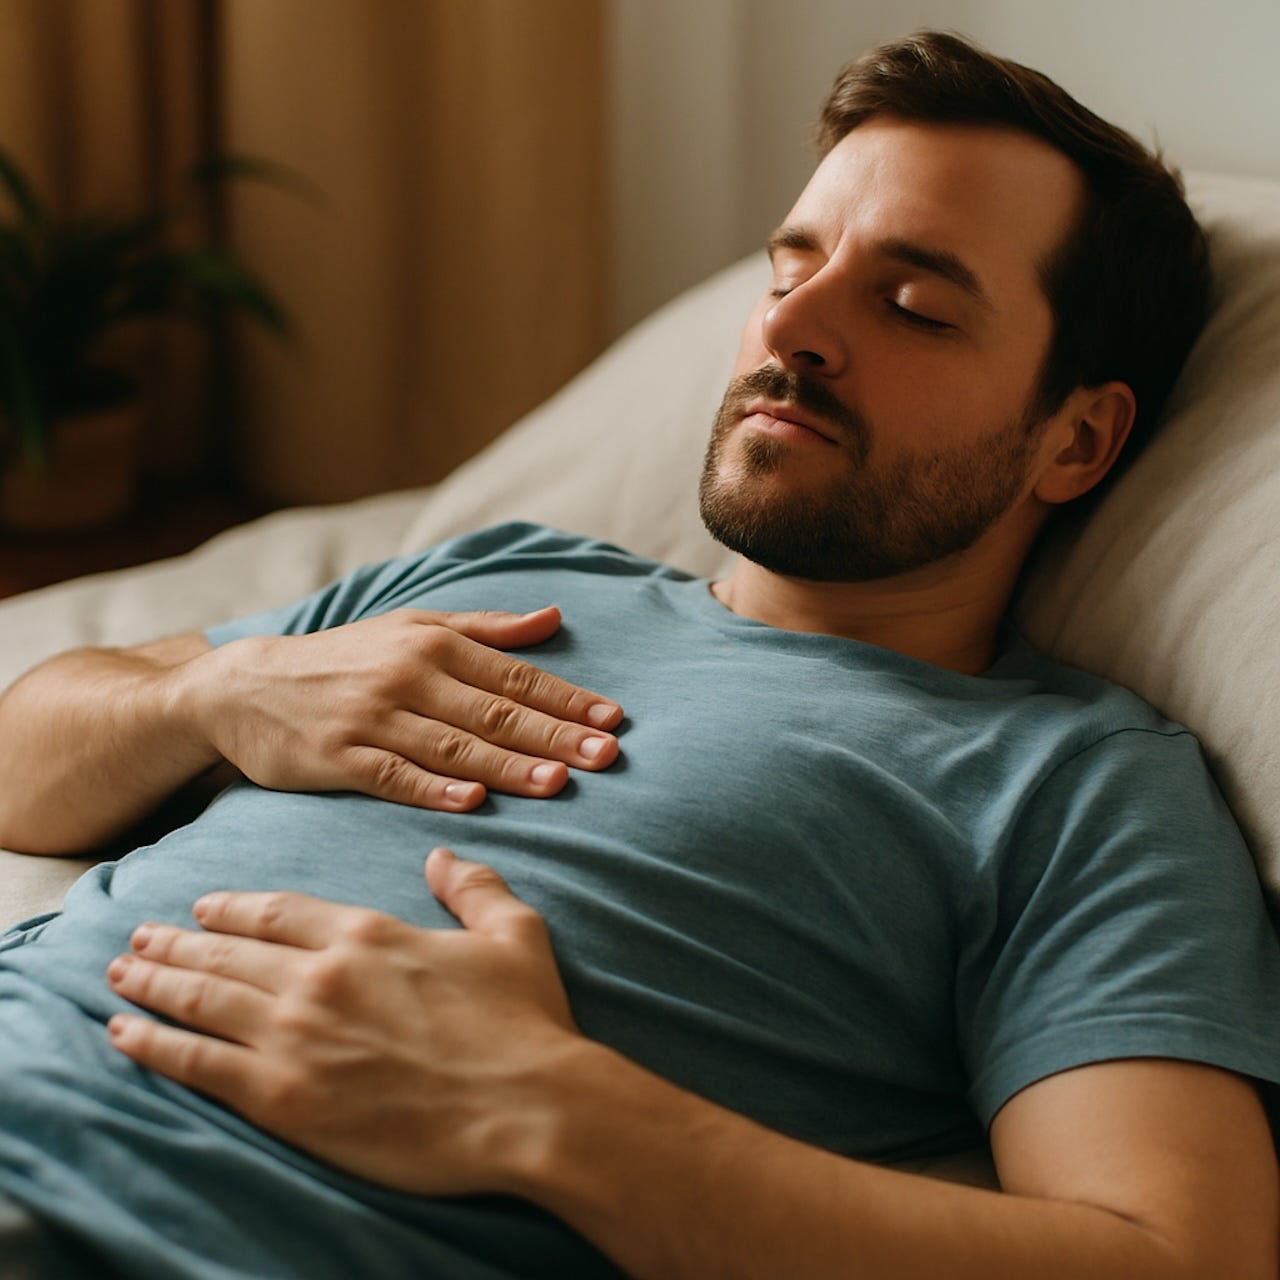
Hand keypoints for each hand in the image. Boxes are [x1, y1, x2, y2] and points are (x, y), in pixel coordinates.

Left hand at [106, 848, 582, 1195]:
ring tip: (121, 971)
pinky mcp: (283, 1096)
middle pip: (225, 951)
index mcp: (366, 934)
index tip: (204, 906)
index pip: (277, 912)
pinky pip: (197, 1063)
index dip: (233, 908)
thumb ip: (473, 888)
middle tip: (140, 934)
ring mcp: (294, 1035)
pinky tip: (123, 1032)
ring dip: (155, 981)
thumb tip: (443, 856)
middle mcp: (319, 976)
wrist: (527, 1105)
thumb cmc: (524, 1022)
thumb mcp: (513, 935)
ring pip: (201, 998)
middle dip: (177, 940)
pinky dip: (153, 1044)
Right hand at [182, 606, 621, 810]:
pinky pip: (394, 776)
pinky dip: (434, 789)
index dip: (567, 700)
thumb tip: (554, 618)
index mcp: (434, 646)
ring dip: (508, 765)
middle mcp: (408, 678)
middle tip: (607, 756)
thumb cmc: (346, 657)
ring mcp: (373, 719)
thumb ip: (486, 628)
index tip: (614, 720)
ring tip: (558, 782)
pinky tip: (474, 802)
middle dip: (555, 735)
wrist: (245, 685)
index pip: (515, 677)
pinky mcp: (338, 757)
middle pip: (494, 713)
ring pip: (453, 747)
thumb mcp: (412, 626)